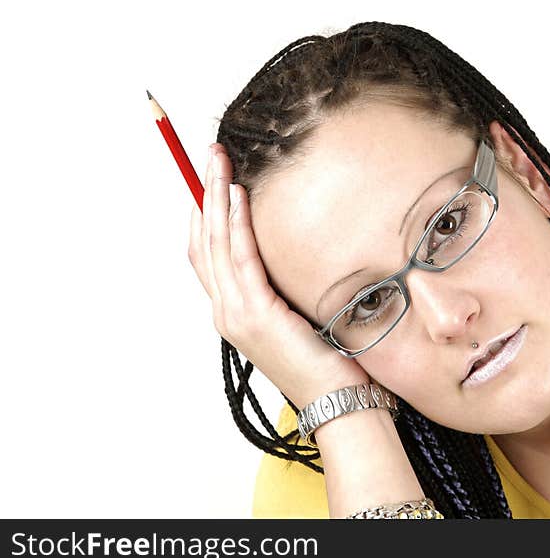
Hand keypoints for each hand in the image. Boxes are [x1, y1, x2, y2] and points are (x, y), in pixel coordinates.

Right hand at [188, 143, 370, 405]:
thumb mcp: (299, 314)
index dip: (205, 212)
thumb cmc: (327, 363)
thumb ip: (284, 286)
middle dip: (203, 194)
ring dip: (214, 199)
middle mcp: (227, 311)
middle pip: (203, 241)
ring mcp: (236, 314)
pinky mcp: (256, 315)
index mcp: (235, 311)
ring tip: (218, 163)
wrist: (339, 403)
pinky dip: (235, 226)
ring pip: (215, 244)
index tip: (214, 177)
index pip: (208, 252)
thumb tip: (293, 249)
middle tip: (211, 154)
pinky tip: (237, 198)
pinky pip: (240, 260)